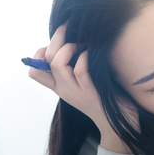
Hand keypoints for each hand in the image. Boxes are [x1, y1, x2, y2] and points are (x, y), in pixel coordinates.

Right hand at [28, 24, 137, 152]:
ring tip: (81, 44)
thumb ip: (76, 68)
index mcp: (60, 87)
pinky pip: (80, 70)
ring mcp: (76, 92)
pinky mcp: (91, 93)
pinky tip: (92, 53)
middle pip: (45, 60)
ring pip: (58, 63)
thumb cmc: (105, 99)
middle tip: (69, 29)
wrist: (119, 126)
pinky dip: (85, 56)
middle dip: (56, 38)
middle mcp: (64, 89)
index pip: (34, 71)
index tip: (56, 43)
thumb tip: (73, 41)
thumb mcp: (84, 84)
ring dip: (69, 46)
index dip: (39, 53)